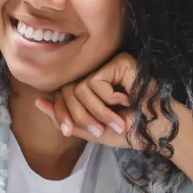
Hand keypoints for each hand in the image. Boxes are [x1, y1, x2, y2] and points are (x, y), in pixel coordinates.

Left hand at [35, 53, 172, 149]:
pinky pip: (93, 82)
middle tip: (100, 129)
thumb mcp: (89, 128)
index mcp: (89, 86)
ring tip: (116, 119)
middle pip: (66, 91)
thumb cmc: (127, 131)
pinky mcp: (118, 61)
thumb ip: (64, 117)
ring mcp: (107, 65)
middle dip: (80, 116)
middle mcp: (96, 72)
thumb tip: (38, 102)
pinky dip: (106, 99)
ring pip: (78, 89)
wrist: (155, 131)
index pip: (61, 94)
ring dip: (96, 111)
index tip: (69, 131)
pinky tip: (124, 100)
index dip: (60, 114)